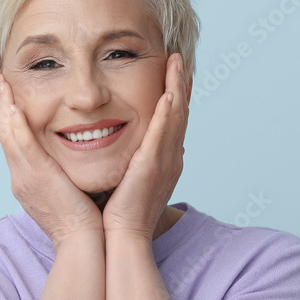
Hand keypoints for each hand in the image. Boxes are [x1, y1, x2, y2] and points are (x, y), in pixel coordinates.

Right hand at [0, 73, 103, 250]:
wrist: (84, 244)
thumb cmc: (85, 224)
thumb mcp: (72, 194)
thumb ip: (69, 176)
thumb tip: (76, 164)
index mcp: (29, 182)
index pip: (16, 144)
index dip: (12, 120)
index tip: (11, 99)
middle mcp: (20, 178)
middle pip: (6, 135)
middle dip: (2, 107)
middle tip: (0, 82)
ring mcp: (24, 178)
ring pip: (8, 135)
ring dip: (4, 106)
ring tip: (3, 82)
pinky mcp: (35, 177)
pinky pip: (21, 143)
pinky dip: (16, 122)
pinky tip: (14, 102)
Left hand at [101, 53, 188, 240]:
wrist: (121, 239)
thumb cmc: (118, 217)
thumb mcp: (126, 183)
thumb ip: (127, 164)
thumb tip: (121, 154)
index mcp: (162, 162)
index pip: (170, 123)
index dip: (174, 97)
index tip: (172, 75)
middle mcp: (170, 159)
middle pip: (180, 114)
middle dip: (181, 85)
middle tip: (180, 59)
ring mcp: (164, 162)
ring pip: (176, 116)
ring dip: (178, 87)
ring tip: (177, 62)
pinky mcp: (153, 166)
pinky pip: (163, 132)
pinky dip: (168, 110)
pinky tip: (169, 91)